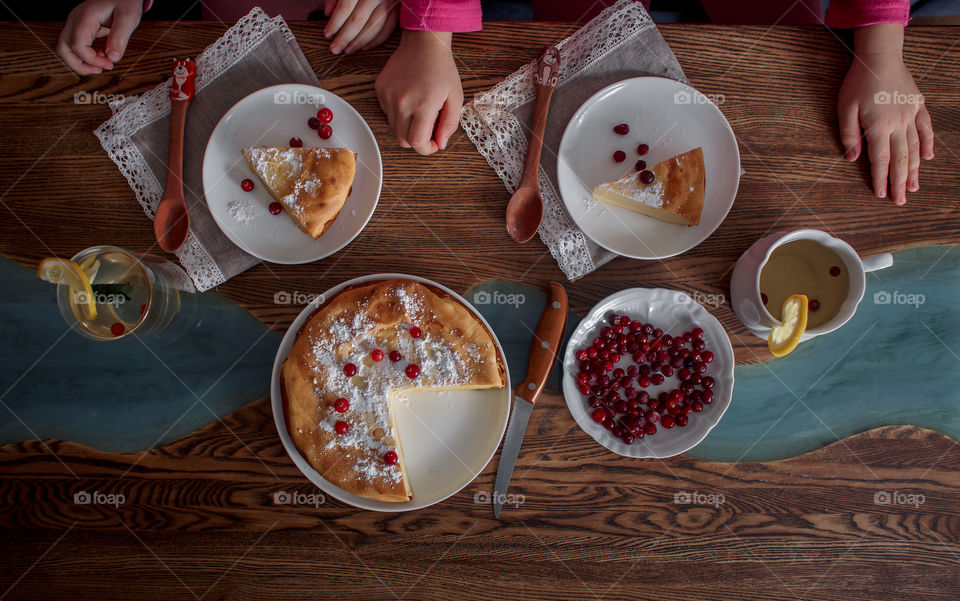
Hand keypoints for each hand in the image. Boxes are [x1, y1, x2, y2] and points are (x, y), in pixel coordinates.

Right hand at [57, 0, 142, 74]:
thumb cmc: (124, 1)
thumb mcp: (128, 18)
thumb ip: (120, 37)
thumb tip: (113, 58)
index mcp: (85, 18)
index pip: (77, 45)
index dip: (92, 60)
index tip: (109, 64)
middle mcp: (75, 20)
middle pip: (63, 48)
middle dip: (79, 65)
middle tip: (99, 70)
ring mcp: (75, 23)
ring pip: (66, 48)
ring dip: (81, 61)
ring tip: (101, 63)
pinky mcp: (80, 27)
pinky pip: (75, 45)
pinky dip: (85, 54)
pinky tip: (101, 54)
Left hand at [323, 0, 399, 54]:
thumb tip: (328, 13)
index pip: (345, 8)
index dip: (335, 23)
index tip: (327, 34)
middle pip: (358, 21)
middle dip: (345, 37)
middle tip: (335, 49)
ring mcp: (389, 3)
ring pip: (373, 27)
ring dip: (359, 42)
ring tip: (348, 50)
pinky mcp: (398, 10)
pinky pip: (387, 29)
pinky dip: (375, 41)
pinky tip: (364, 46)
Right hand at [375, 31, 462, 154]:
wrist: (424, 42)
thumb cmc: (442, 68)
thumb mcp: (456, 97)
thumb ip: (449, 124)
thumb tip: (440, 144)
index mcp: (423, 104)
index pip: (417, 143)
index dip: (426, 149)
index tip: (434, 143)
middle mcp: (402, 102)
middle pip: (403, 140)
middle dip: (417, 141)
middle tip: (429, 129)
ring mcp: (388, 95)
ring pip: (394, 128)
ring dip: (407, 127)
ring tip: (420, 111)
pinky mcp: (380, 90)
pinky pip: (387, 114)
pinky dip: (398, 114)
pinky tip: (410, 100)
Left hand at [838, 24, 933, 204]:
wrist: (880, 56)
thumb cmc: (859, 82)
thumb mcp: (845, 109)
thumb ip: (849, 135)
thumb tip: (852, 158)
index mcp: (879, 127)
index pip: (880, 160)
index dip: (881, 179)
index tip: (881, 195)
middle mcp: (898, 124)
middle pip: (900, 159)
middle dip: (899, 182)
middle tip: (901, 201)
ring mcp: (910, 115)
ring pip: (915, 148)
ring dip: (914, 169)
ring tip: (913, 187)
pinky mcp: (917, 106)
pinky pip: (926, 129)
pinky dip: (928, 144)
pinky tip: (928, 157)